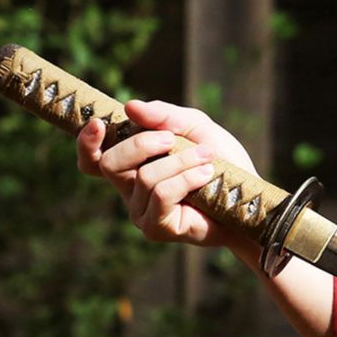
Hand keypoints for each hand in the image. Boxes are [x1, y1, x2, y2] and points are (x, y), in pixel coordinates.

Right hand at [76, 99, 257, 250]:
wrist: (249, 197)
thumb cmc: (223, 163)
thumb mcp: (197, 129)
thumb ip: (165, 116)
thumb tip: (130, 107)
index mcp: (132, 165)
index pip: (92, 160)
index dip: (86, 144)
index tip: (98, 123)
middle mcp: (130, 190)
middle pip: (111, 164)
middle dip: (142, 145)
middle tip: (171, 139)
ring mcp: (141, 212)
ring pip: (144, 178)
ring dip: (180, 161)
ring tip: (208, 158)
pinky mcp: (156, 228)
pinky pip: (161, 195)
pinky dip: (186, 179)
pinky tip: (207, 175)